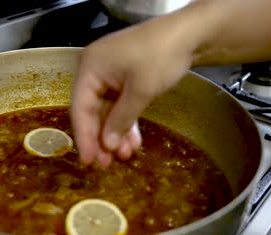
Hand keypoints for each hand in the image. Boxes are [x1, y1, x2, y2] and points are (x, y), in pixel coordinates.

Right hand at [71, 15, 196, 166]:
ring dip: (116, 132)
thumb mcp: (140, 91)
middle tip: (106, 164)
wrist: (191, 34)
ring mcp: (110, 74)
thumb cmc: (161, 56)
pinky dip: (126, 121)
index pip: (80, 107)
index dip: (84, 136)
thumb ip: (121, 120)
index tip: (88, 161)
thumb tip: (106, 146)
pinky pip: (120, 104)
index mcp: (90, 68)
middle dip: (102, 137)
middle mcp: (95, 71)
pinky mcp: (125, 78)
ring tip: (124, 155)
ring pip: (107, 111)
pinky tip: (132, 141)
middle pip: (92, 111)